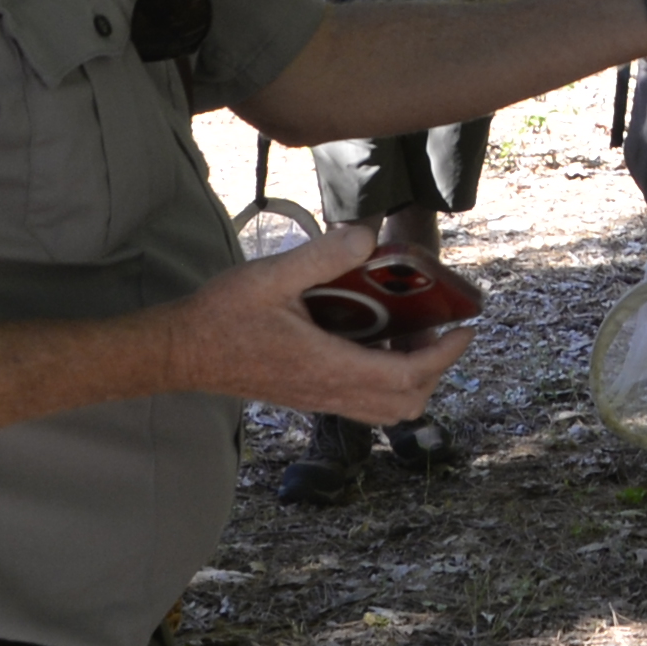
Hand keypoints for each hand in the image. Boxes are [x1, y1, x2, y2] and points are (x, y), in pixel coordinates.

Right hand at [180, 224, 479, 420]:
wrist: (182, 352)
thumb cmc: (223, 315)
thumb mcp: (271, 275)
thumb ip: (322, 256)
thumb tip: (368, 235)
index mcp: (327, 366)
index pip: (407, 375)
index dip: (445, 354)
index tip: (464, 327)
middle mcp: (329, 391)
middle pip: (406, 401)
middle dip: (436, 369)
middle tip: (440, 328)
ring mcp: (319, 398)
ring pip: (386, 410)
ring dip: (413, 380)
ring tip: (413, 336)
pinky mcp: (310, 396)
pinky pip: (364, 404)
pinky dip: (388, 383)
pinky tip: (377, 343)